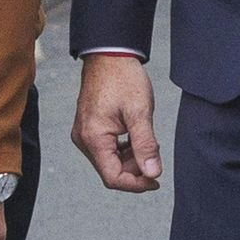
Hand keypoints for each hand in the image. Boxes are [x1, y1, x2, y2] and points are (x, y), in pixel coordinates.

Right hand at [72, 52, 161, 191]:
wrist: (110, 55)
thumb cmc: (123, 78)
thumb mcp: (140, 112)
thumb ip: (146, 145)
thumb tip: (153, 173)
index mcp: (93, 138)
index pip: (113, 177)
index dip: (136, 184)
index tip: (156, 181)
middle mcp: (84, 139)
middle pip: (110, 171)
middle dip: (134, 170)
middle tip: (154, 156)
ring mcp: (85, 134)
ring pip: (109, 161)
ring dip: (130, 160)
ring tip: (147, 143)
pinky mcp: (89, 128)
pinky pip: (106, 149)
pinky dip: (124, 150)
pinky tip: (137, 138)